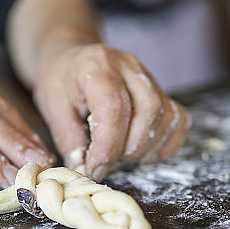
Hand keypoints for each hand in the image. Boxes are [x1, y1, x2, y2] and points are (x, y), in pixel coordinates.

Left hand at [32, 44, 188, 180]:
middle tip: (106, 162)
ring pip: (166, 117)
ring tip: (120, 154)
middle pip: (149, 111)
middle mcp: (130, 66)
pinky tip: (140, 149)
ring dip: (145, 148)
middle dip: (128, 149)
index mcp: (99, 66)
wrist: (71, 60)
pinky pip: (177, 120)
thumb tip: (83, 168)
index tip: (95, 169)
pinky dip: (163, 143)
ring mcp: (149, 77)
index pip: (115, 108)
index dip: (108, 146)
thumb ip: (68, 139)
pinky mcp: (161, 91)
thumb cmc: (60, 82)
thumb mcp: (52, 108)